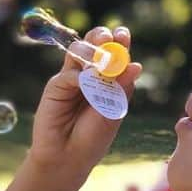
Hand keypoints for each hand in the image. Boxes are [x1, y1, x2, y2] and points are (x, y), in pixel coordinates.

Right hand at [0, 27, 141, 190]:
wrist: (68, 157)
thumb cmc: (93, 137)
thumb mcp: (113, 112)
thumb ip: (121, 88)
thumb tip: (136, 64)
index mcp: (109, 80)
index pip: (115, 54)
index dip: (119, 42)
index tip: (124, 34)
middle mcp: (90, 75)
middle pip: (95, 47)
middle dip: (102, 38)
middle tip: (110, 35)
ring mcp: (72, 79)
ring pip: (78, 53)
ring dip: (90, 49)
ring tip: (100, 52)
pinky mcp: (56, 86)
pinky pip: (68, 74)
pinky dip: (78, 77)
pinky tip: (83, 84)